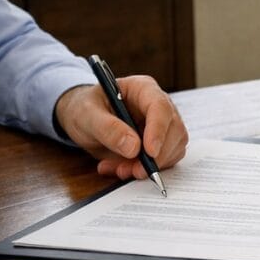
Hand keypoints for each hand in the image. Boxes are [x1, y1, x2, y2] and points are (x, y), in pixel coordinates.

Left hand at [54, 76, 188, 179]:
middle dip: (157, 156)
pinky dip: (146, 170)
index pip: (161, 107)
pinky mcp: (161, 143)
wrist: (84, 120)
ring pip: (173, 148)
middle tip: (133, 171)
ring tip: (119, 169)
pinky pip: (165, 160)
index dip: (158, 130)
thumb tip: (133, 147)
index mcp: (143, 89)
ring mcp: (163, 125)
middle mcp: (159, 106)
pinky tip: (122, 168)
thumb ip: (108, 129)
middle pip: (174, 130)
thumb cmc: (85, 109)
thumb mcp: (87, 115)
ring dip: (150, 166)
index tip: (150, 152)